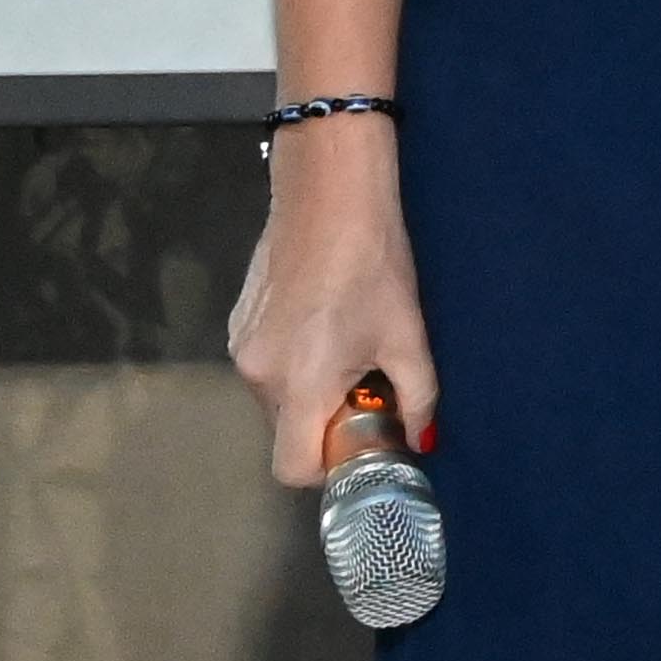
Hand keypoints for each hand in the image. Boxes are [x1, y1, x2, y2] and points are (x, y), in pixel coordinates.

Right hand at [229, 121, 436, 489]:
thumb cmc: (374, 264)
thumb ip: (417, 398)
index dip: (328, 467)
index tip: (362, 438)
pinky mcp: (237, 322)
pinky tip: (327, 321)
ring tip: (351, 345)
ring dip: (312, 390)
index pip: (292, 468)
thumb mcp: (408, 336)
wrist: (328, 192)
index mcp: (297, 386)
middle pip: (286, 431)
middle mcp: (256, 375)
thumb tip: (423, 441)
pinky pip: (267, 365)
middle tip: (368, 385)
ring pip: (277, 398)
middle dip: (326, 423)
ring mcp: (240, 347)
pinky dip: (296, 362)